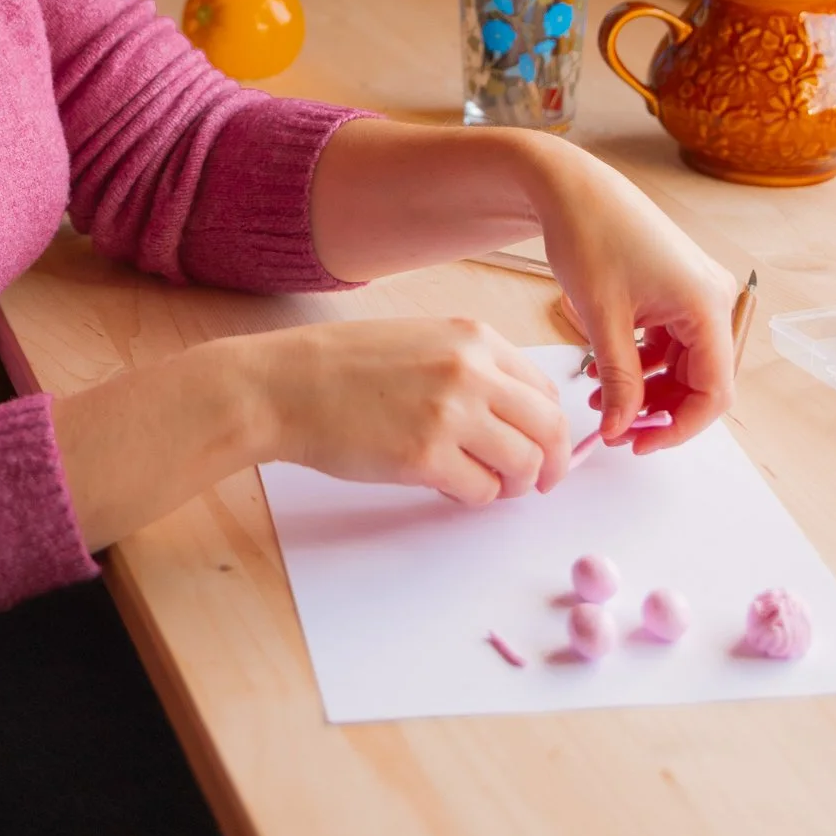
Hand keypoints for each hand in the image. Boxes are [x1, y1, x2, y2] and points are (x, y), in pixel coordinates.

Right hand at [258, 316, 569, 504]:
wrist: (285, 386)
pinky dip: (471, 498)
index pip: (546, 390)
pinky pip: (481, 492)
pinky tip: (444, 485)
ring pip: (524, 465)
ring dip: (510, 485)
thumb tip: (517, 418)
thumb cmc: (343, 366)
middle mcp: (471, 371)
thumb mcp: (421, 341)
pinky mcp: (426, 458)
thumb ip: (472, 369)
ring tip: (481, 483)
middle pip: (550, 430)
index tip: (543, 449)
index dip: (550, 428)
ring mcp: (451, 414)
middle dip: (550, 465)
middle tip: (536, 484)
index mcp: (473, 337)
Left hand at [533, 147, 737, 448]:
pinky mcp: (675, 289)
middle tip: (616, 427)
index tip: (639, 443)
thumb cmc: (589, 235)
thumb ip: (618, 380)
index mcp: (705, 306)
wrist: (569, 187)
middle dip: (659, 409)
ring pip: (683, 364)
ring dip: (647, 388)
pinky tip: (606, 370)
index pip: (714, 391)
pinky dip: (643, 362)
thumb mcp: (602, 319)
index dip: (679, 427)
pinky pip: (670, 342)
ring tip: (601, 398)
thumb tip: (621, 429)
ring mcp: (694, 293)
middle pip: (702, 379)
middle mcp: (711, 299)